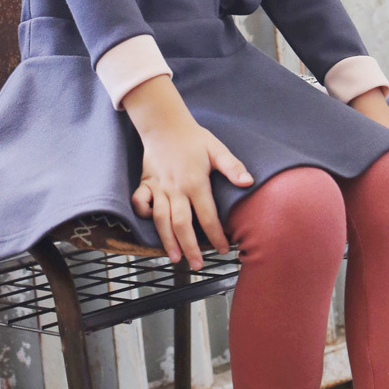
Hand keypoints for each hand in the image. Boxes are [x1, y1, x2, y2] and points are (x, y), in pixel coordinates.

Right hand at [131, 118, 253, 269]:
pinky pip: (141, 202)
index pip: (207, 216)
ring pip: (161, 219)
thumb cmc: (194, 138)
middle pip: (181, 224)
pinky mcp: (146, 183)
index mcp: (195, 182)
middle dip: (190, 247)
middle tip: (198, 265)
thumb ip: (232, 167)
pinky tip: (152, 226)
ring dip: (167, 240)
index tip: (222, 249)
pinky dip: (144, 214)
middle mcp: (175, 188)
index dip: (215, 235)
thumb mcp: (216, 149)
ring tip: (175, 258)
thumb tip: (248, 182)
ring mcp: (158, 187)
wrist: (164, 124)